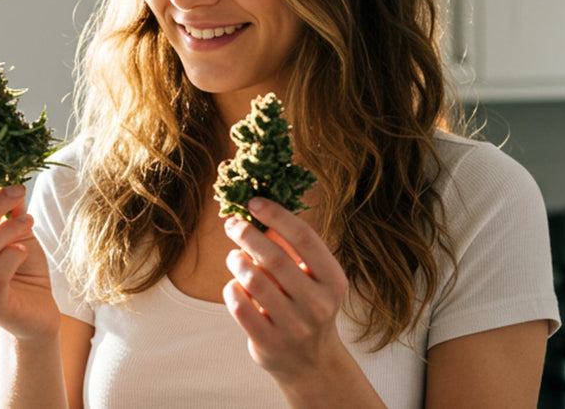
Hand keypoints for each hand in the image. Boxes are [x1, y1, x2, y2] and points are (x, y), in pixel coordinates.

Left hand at [222, 197, 350, 380]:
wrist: (311, 363)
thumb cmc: (306, 307)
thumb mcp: (310, 278)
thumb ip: (290, 248)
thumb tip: (260, 212)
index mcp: (333, 280)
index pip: (304, 238)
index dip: (277, 215)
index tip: (254, 202)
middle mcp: (318, 304)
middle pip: (275, 257)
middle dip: (248, 234)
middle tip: (232, 224)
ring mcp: (295, 327)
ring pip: (254, 281)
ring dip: (237, 262)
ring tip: (233, 257)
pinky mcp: (270, 344)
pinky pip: (240, 307)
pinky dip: (232, 289)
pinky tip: (234, 285)